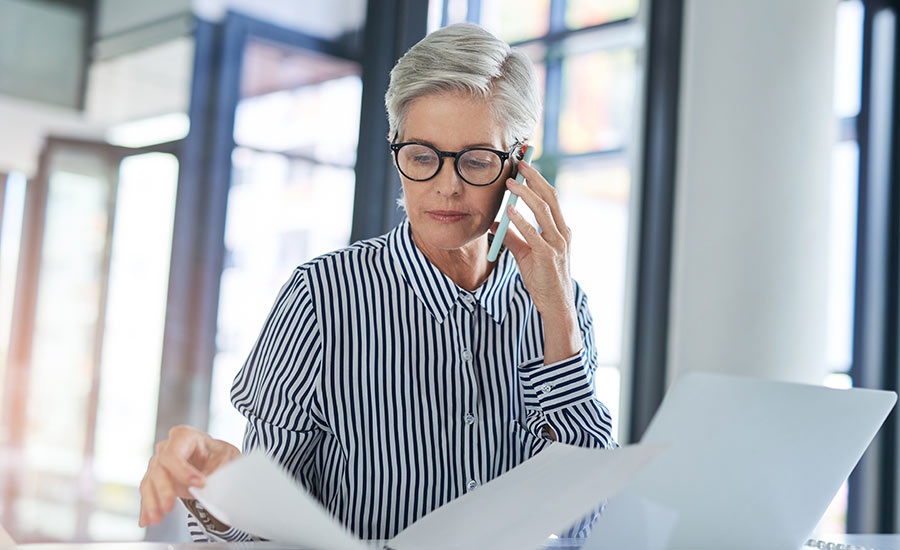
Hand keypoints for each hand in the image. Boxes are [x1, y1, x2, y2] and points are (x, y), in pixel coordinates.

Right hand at [138, 425, 240, 526]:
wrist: (215, 461)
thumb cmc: (220, 455)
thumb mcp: (226, 458)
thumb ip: (216, 471)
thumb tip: (206, 489)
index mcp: (185, 436)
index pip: (174, 453)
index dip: (183, 471)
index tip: (200, 484)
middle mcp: (167, 447)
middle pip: (159, 468)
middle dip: (163, 489)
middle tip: (169, 507)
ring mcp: (159, 463)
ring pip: (150, 482)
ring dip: (152, 502)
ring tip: (156, 519)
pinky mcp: (155, 478)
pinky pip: (148, 492)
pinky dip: (147, 507)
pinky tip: (146, 520)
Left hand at [492, 160, 574, 319]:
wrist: (555, 304)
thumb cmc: (542, 278)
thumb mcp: (525, 253)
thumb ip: (512, 236)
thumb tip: (494, 224)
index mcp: (560, 229)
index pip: (550, 198)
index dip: (538, 180)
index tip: (524, 166)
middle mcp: (562, 233)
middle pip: (550, 198)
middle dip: (534, 178)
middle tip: (519, 164)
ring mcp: (557, 244)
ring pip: (543, 211)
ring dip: (526, 194)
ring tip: (510, 183)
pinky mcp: (548, 257)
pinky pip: (533, 234)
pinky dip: (521, 221)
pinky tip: (508, 212)